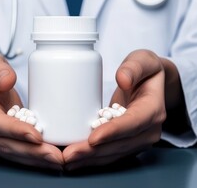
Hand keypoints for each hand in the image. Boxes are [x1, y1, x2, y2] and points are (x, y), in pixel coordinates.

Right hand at [0, 53, 63, 169]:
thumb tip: (7, 80)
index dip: (16, 131)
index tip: (37, 136)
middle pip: (6, 144)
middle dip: (32, 152)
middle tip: (56, 155)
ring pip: (12, 153)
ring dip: (35, 159)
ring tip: (57, 160)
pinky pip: (17, 155)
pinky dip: (34, 159)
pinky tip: (50, 160)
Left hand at [63, 49, 166, 170]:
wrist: (150, 82)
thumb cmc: (144, 70)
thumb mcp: (143, 60)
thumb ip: (134, 67)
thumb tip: (123, 78)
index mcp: (153, 109)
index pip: (133, 123)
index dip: (113, 132)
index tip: (92, 138)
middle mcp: (148, 129)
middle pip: (120, 145)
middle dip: (94, 152)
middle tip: (69, 154)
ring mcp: (138, 140)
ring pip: (113, 153)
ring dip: (90, 160)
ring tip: (67, 160)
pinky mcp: (127, 144)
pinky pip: (109, 154)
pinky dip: (91, 159)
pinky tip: (74, 161)